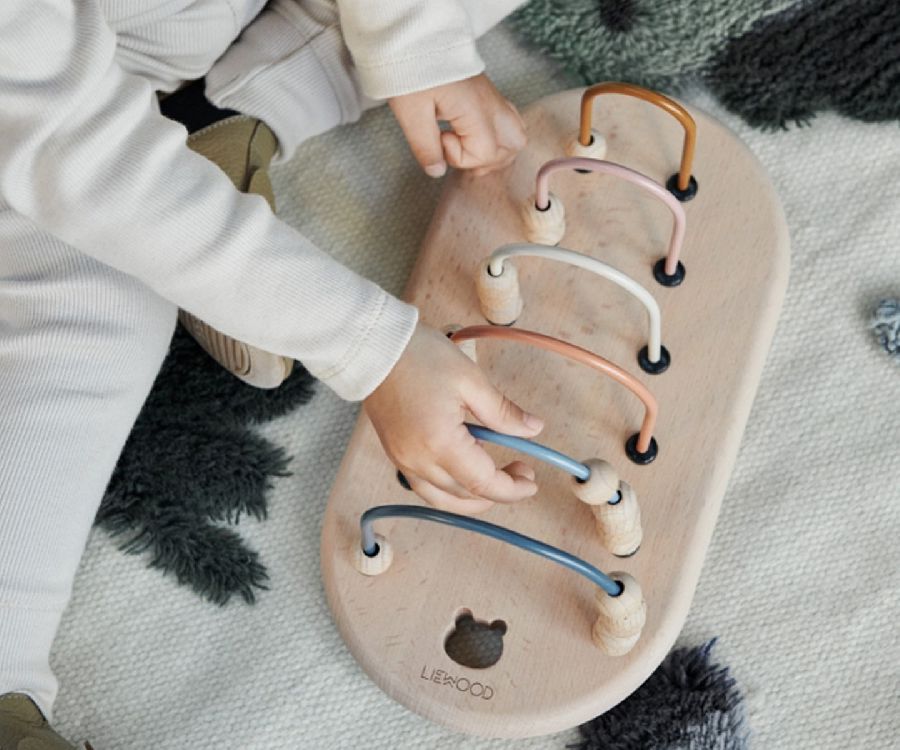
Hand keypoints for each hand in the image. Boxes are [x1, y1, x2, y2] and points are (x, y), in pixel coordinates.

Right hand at [364, 324, 543, 513]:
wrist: (372, 347)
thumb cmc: (419, 357)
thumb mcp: (470, 380)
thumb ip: (503, 412)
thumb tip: (533, 429)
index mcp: (440, 443)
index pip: (483, 483)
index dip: (512, 489)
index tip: (531, 481)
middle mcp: (418, 461)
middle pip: (464, 496)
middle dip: (497, 491)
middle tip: (521, 472)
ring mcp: (402, 459)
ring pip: (441, 498)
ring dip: (471, 497)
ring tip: (495, 479)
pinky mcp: (394, 453)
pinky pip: (424, 485)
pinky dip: (448, 487)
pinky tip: (463, 468)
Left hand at [389, 73, 526, 177]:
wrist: (418, 38)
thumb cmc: (414, 71)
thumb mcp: (411, 113)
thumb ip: (426, 147)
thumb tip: (437, 171)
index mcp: (476, 110)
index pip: (484, 152)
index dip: (459, 156)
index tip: (440, 139)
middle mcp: (492, 106)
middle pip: (512, 146)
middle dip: (486, 159)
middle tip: (459, 153)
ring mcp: (494, 99)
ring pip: (516, 134)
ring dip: (497, 150)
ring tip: (470, 149)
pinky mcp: (489, 94)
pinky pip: (509, 120)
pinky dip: (499, 135)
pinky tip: (478, 135)